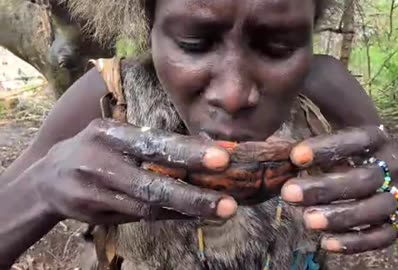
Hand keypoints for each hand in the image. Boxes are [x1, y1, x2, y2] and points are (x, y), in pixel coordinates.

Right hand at [28, 119, 237, 224]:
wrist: (46, 180)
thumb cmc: (93, 150)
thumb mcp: (113, 135)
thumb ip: (149, 142)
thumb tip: (202, 147)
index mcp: (109, 134)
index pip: (154, 143)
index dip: (188, 152)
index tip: (223, 158)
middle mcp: (101, 162)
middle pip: (151, 182)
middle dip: (193, 193)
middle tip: (228, 201)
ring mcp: (96, 192)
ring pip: (148, 205)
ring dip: (188, 210)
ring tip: (221, 211)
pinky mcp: (95, 214)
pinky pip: (140, 217)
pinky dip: (171, 217)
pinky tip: (196, 217)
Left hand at [282, 126, 397, 253]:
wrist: (393, 186)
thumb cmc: (351, 158)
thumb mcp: (336, 141)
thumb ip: (315, 138)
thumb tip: (271, 136)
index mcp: (378, 140)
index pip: (358, 139)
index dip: (328, 147)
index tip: (295, 156)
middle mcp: (394, 167)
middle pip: (365, 178)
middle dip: (325, 187)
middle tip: (289, 193)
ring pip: (375, 209)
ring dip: (340, 216)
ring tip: (306, 220)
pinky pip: (381, 237)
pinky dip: (355, 242)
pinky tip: (327, 243)